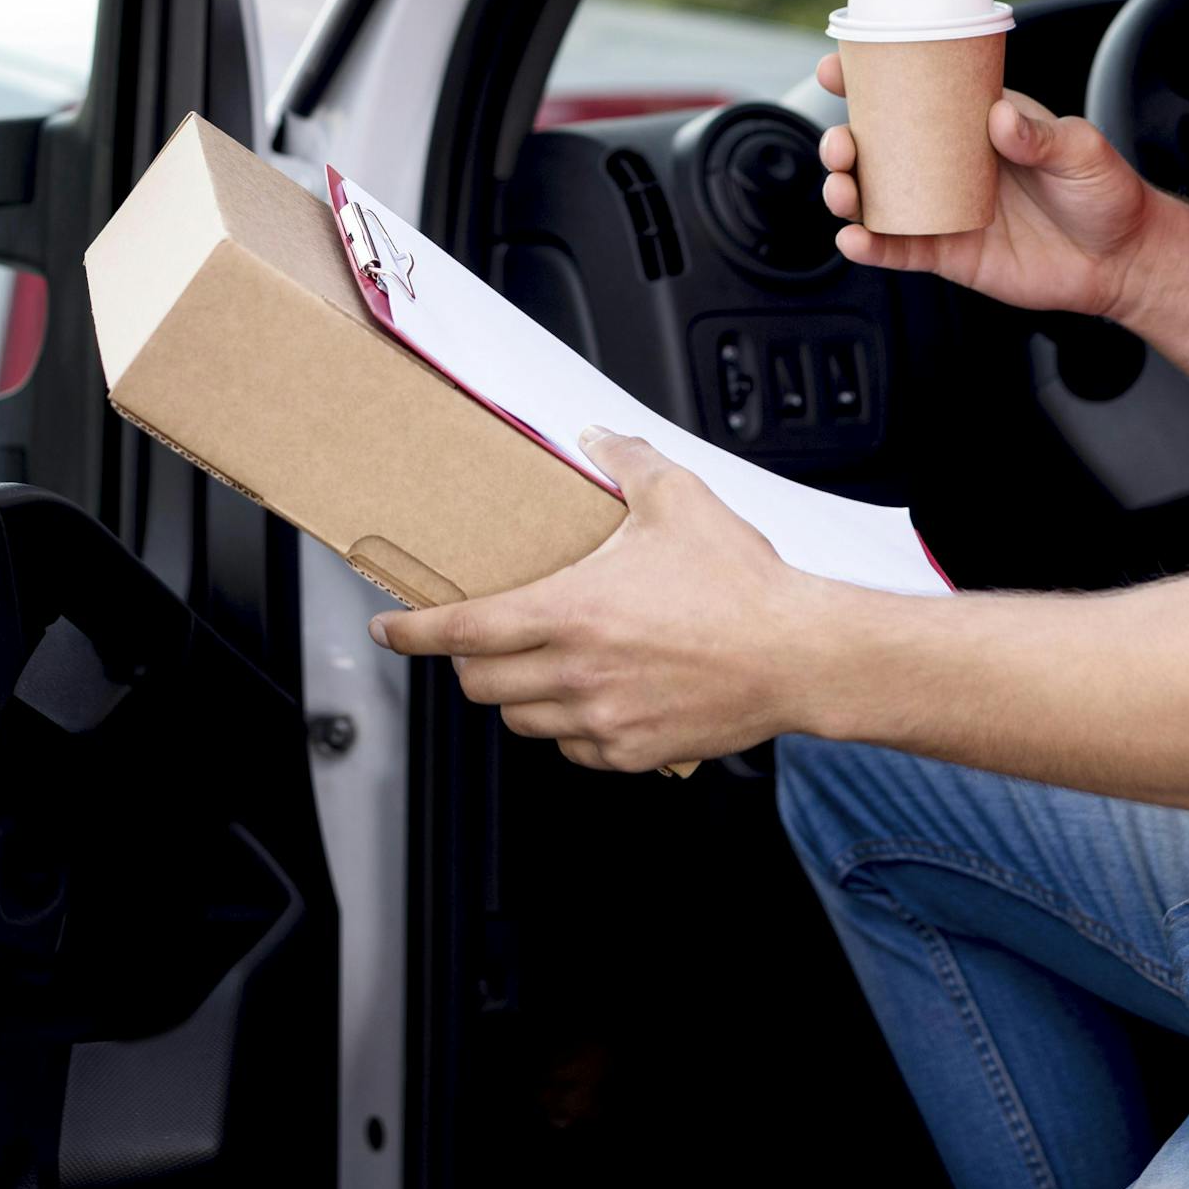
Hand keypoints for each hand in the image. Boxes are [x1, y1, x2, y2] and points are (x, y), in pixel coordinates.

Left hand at [367, 431, 834, 770]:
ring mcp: (602, 719)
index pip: (462, 631)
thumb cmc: (742, 584)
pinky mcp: (632, 751)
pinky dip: (568, 727)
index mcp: (571, 611)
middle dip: (467, 662)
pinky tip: (591, 697)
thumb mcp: (678, 499)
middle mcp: (576, 673)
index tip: (390, 631)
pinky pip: (572, 748)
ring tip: (540, 667)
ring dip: (517, 695)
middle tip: (480, 641)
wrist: (799, 654)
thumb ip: (625, 461)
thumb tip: (597, 436)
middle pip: (480, 684)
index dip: (413, 634)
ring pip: (522, 721)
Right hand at [815, 60, 1160, 319]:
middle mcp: (949, 164)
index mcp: (974, 123)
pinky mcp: (949, 253)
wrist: (1124, 260)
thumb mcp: (1082, 150)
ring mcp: (944, 209)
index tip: (835, 69)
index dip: (866, 80)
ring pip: (875, 198)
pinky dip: (869, 246)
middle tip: (841, 144)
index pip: (913, 94)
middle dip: (842, 143)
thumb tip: (999, 118)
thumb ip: (1041, 135)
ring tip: (843, 191)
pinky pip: (898, 250)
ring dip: (845, 191)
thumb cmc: (1106, 193)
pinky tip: (854, 241)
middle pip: (876, 148)